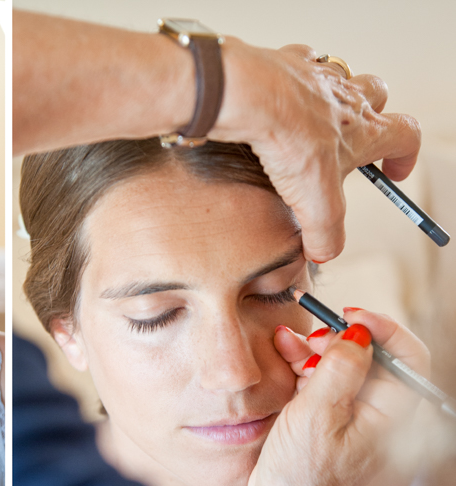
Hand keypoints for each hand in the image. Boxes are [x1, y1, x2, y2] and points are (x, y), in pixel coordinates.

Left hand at [214, 40, 421, 262]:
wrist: (250, 98)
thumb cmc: (288, 138)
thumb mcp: (314, 200)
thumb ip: (325, 231)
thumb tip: (324, 252)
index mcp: (364, 129)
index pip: (405, 136)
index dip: (405, 155)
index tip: (393, 173)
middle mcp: (346, 98)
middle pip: (378, 95)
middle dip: (373, 115)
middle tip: (352, 141)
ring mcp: (315, 77)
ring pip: (341, 75)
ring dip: (335, 95)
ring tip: (315, 120)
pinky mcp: (283, 65)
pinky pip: (300, 62)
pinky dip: (296, 78)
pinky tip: (279, 98)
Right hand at [255, 310, 427, 485]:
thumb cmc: (301, 472)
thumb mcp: (318, 412)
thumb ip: (341, 368)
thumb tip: (359, 332)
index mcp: (392, 413)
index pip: (408, 355)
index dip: (382, 328)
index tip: (348, 316)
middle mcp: (380, 412)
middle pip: (373, 356)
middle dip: (340, 338)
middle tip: (310, 336)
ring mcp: (355, 415)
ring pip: (345, 365)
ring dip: (316, 350)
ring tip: (287, 343)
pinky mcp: (331, 419)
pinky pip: (326, 381)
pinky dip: (306, 365)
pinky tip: (286, 355)